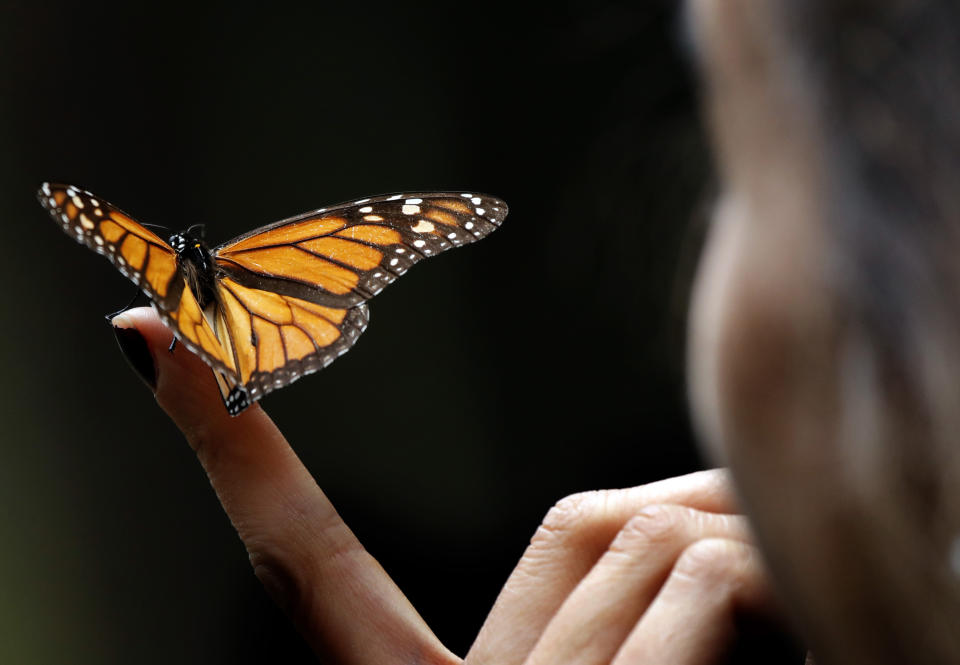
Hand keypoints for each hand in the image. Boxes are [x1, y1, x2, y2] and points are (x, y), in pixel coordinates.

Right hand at [112, 307, 802, 663]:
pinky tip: (809, 623)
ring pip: (648, 543)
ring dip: (747, 540)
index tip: (152, 349)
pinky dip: (760, 578)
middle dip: (687, 510)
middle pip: (577, 524)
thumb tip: (661, 535)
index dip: (229, 454)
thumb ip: (581, 625)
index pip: (306, 558)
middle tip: (769, 540)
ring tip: (801, 602)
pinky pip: (699, 591)